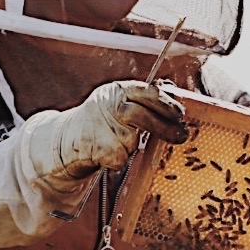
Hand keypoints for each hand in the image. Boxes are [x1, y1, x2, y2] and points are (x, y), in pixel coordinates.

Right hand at [32, 80, 188, 183]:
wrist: (67, 138)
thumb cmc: (99, 117)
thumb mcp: (117, 98)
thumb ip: (142, 96)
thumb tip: (173, 92)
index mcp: (118, 91)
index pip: (148, 93)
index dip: (168, 103)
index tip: (181, 113)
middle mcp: (111, 107)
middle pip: (143, 117)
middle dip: (166, 128)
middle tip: (182, 135)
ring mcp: (105, 129)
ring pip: (134, 141)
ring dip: (133, 144)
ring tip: (119, 140)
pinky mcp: (102, 150)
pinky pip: (123, 158)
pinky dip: (120, 158)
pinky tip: (106, 151)